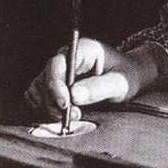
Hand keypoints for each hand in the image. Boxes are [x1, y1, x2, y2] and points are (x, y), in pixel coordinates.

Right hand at [24, 39, 161, 120]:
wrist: (128, 78)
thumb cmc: (126, 76)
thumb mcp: (120, 83)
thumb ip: (99, 88)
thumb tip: (74, 96)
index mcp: (83, 50)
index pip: (58, 64)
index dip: (57, 85)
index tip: (65, 104)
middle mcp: (66, 58)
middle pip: (45, 79)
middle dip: (55, 101)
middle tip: (73, 116)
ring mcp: (59, 71)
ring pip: (40, 89)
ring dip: (50, 107)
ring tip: (72, 117)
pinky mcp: (55, 84)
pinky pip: (39, 96)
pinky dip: (45, 108)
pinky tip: (60, 116)